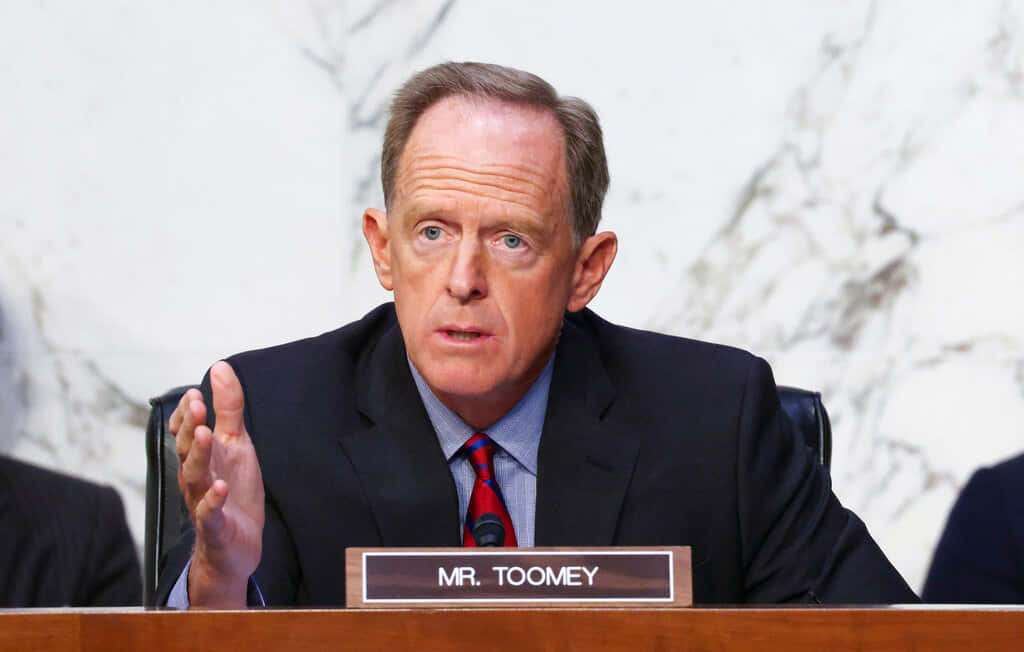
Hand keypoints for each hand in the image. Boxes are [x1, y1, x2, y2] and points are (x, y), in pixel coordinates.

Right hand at [170, 361, 264, 607]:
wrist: (238, 544)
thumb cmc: (234, 490)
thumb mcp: (237, 444)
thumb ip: (229, 408)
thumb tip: (221, 367)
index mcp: (202, 455)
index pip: (186, 430)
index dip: (189, 413)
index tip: (195, 394)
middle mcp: (197, 476)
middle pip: (186, 449)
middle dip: (191, 427)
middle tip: (199, 406)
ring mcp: (204, 501)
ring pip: (194, 477)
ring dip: (198, 455)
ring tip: (206, 435)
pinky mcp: (216, 526)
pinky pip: (209, 513)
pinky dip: (213, 500)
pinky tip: (220, 487)